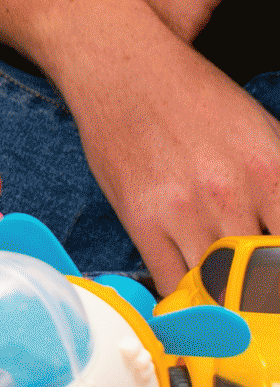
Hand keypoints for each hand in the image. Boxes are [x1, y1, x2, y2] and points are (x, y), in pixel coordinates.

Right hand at [50, 0, 279, 292]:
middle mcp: (231, 194)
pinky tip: (196, 307)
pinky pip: (170, 279)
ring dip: (228, 306)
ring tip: (235, 318)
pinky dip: (186, 302)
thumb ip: (279, 185)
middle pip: (262, 275)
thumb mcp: (262, 131)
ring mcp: (182, 209)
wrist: (122, 68)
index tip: (279, 300)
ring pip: (217, 285)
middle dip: (264, 300)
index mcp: (272, 169)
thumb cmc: (193, 95)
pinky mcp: (140, 218)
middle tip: (265, 316)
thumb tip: (279, 225)